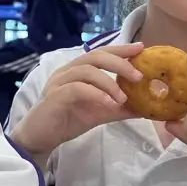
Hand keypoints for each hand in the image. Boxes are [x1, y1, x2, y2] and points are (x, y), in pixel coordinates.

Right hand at [11, 43, 143, 158]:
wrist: (41, 138)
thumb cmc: (67, 121)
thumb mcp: (99, 113)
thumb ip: (119, 108)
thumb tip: (145, 107)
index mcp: (78, 70)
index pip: (101, 53)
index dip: (121, 49)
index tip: (141, 48)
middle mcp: (68, 70)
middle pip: (95, 56)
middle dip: (119, 62)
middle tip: (138, 76)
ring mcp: (59, 81)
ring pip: (87, 71)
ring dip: (109, 83)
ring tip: (124, 98)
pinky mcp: (55, 95)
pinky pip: (77, 89)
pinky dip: (96, 94)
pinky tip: (109, 104)